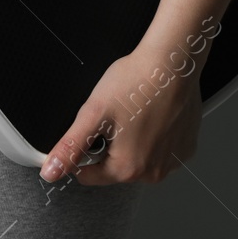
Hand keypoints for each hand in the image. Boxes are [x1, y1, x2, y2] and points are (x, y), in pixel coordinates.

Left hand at [38, 43, 202, 185]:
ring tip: (133, 113)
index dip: (82, 152)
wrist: (172, 62)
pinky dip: (152, 135)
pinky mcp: (186, 146)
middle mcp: (154, 172)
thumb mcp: (93, 114)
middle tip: (114, 116)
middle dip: (108, 144)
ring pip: (137, 158)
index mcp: (128, 168)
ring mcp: (173, 161)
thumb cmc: (136, 82)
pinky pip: (160, 149)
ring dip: (130, 141)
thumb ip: (70, 147)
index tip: (90, 129)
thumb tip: (51, 171)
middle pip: (114, 167)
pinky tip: (151, 114)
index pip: (88, 176)